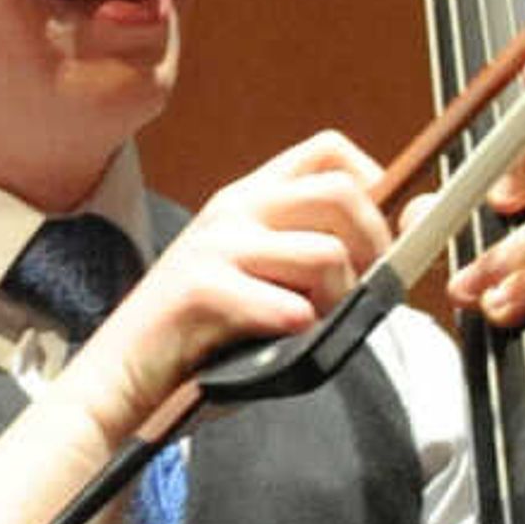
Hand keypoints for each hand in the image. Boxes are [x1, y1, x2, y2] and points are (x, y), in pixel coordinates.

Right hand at [66, 132, 388, 432]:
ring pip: (326, 254)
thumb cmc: (206, 333)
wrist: (123, 373)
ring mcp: (216, 243)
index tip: (375, 240)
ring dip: (336, 301)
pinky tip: (282, 339)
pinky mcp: (200, 288)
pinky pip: (287, 305)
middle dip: (372, 249)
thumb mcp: (263, 274)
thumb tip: (401, 238)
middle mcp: (234, 207)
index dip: (374, 187)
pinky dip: (299, 329)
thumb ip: (314, 252)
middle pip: (341, 194)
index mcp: (252, 196)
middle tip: (354, 294)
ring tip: (309, 326)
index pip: (330, 150)